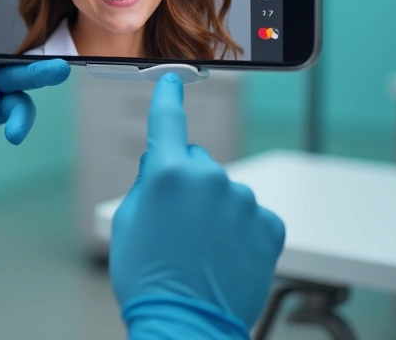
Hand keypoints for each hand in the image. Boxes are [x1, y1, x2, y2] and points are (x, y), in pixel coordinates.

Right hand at [110, 74, 285, 338]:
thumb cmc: (148, 279)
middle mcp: (211, 178)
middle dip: (185, 182)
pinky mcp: (269, 225)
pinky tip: (223, 254)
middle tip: (173, 224)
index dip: (168, 97)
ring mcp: (244, 202)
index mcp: (169, 173)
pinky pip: (249, 215)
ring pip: (224, 190)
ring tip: (199, 248)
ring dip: (213, 209)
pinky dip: (238, 229)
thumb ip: (146, 184)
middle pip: (196, 161)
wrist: (186, 325)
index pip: (168, 121)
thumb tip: (161, 167)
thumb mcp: (126, 223)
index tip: (173, 80)